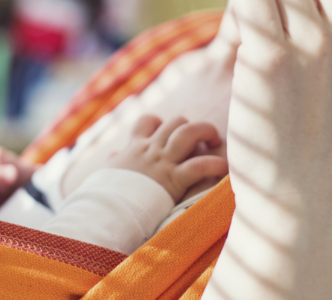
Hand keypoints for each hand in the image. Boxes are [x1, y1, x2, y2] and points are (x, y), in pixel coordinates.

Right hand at [105, 115, 228, 202]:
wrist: (108, 210)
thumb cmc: (108, 194)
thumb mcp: (108, 171)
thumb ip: (115, 162)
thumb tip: (114, 155)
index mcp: (135, 148)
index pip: (147, 121)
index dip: (160, 122)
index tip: (166, 132)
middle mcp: (151, 150)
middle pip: (175, 122)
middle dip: (191, 125)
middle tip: (200, 139)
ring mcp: (163, 162)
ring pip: (188, 132)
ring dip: (205, 131)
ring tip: (214, 140)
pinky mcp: (174, 179)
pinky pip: (199, 165)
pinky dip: (214, 164)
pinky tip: (222, 168)